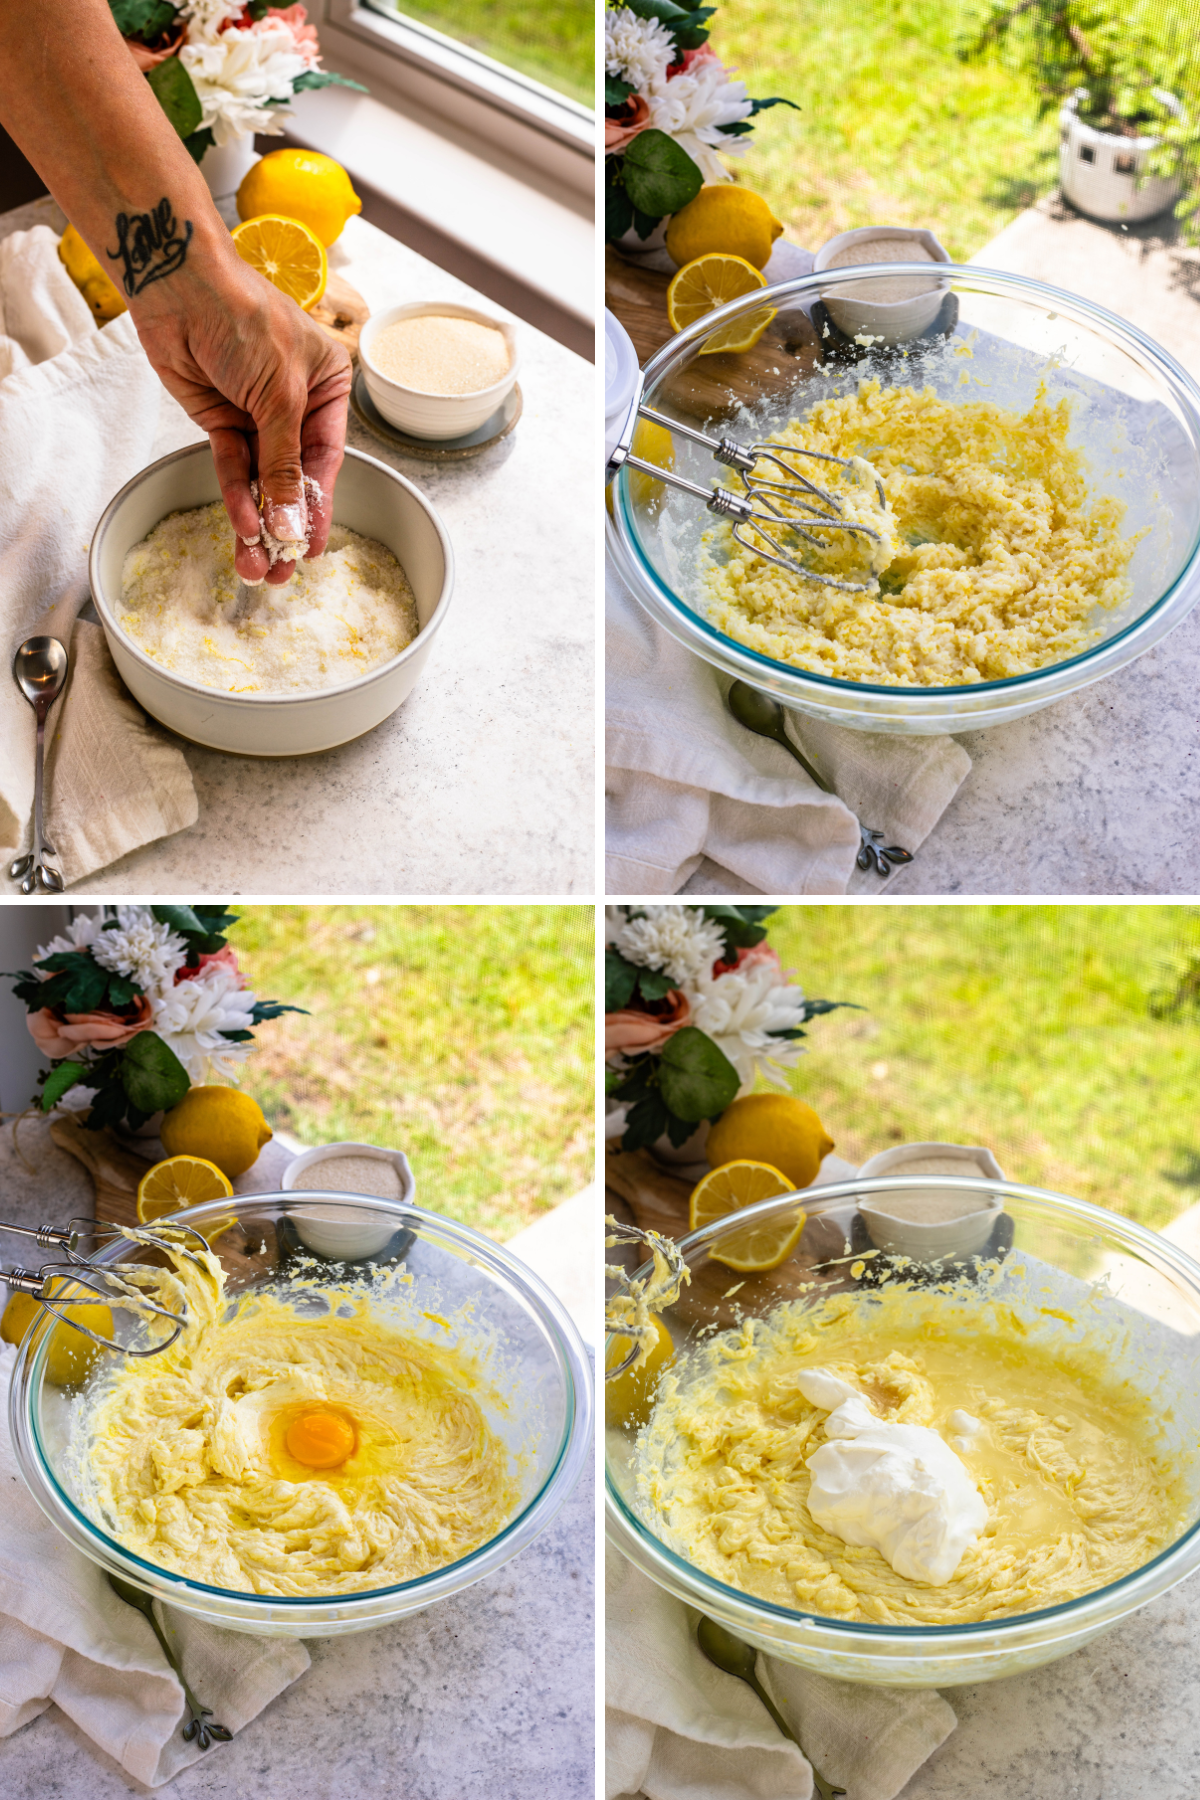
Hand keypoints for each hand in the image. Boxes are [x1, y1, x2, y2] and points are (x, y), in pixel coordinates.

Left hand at [132, 249, 351, 584]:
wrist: (179, 286)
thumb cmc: (244, 317)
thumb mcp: (281, 397)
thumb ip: (284, 465)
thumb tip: (290, 523)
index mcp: (328, 389)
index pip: (327, 461)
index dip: (318, 508)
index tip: (311, 548)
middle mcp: (294, 405)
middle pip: (293, 478)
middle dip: (285, 526)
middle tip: (281, 570)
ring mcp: (255, 414)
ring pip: (260, 480)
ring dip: (257, 522)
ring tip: (256, 564)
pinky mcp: (220, 419)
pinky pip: (231, 467)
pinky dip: (235, 496)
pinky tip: (242, 525)